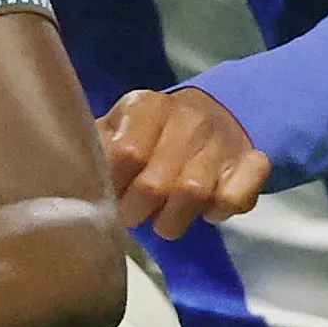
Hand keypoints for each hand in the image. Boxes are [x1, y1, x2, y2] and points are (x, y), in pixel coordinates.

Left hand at [98, 87, 270, 239]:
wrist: (212, 115)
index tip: (109, 196)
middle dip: (137, 211)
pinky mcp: (252, 161)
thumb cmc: (149, 133)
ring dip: (172, 220)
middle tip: (132, 215)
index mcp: (148, 106)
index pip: (126, 154)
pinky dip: (218, 212)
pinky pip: (235, 198)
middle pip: (156, 183)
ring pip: (193, 194)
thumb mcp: (115, 129)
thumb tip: (75, 172)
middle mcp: (188, 117)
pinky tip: (205, 211)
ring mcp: (222, 140)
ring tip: (162, 220)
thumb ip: (95, 146)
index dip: (115, 186)